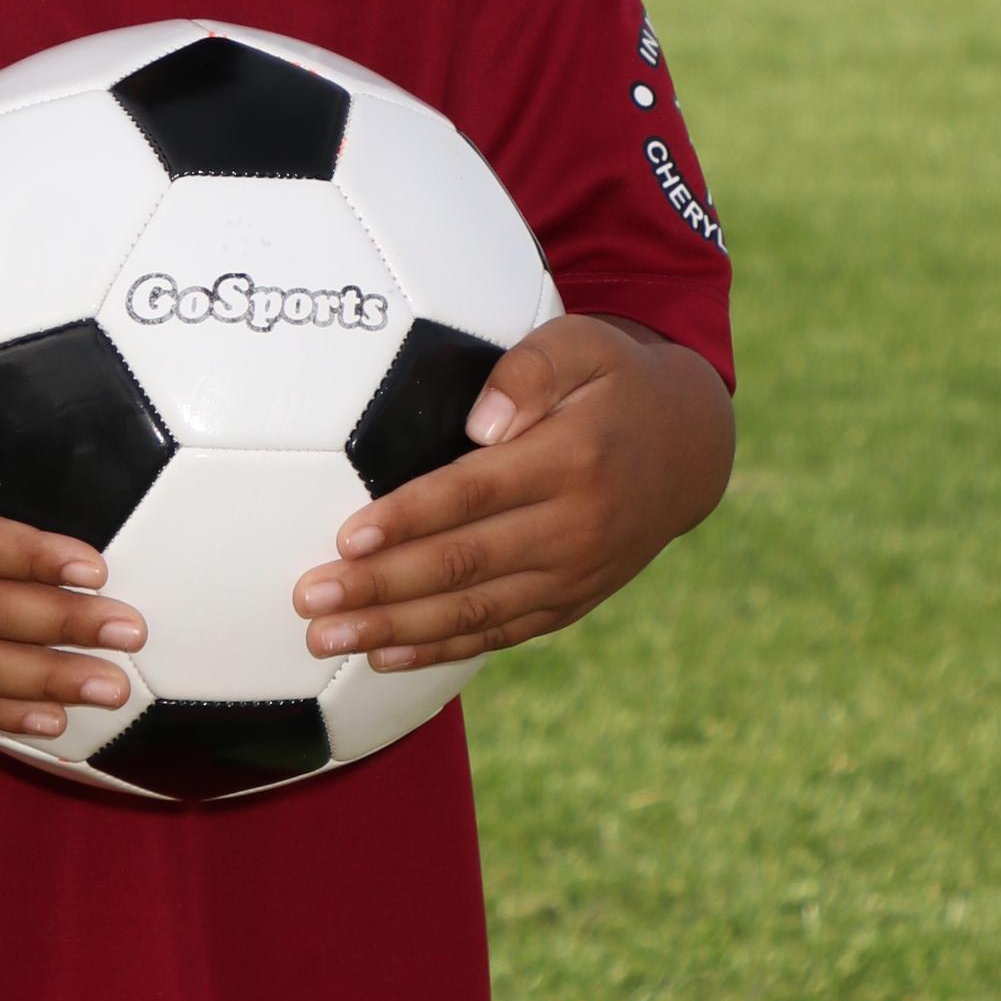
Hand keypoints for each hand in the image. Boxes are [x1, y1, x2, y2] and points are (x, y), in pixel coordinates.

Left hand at [292, 313, 732, 672]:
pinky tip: (383, 656)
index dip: (408, 519)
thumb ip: (530, 369)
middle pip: (462, 564)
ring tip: (323, 638)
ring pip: (474, 610)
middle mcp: (575, 526)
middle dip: (380, 587)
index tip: (347, 537)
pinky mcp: (572, 601)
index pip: (474, 494)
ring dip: (394, 629)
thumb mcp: (582, 344)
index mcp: (571, 459)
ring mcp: (575, 573)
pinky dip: (441, 648)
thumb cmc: (614, 380)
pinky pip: (500, 632)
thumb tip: (480, 422)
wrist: (691, 446)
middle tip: (309, 599)